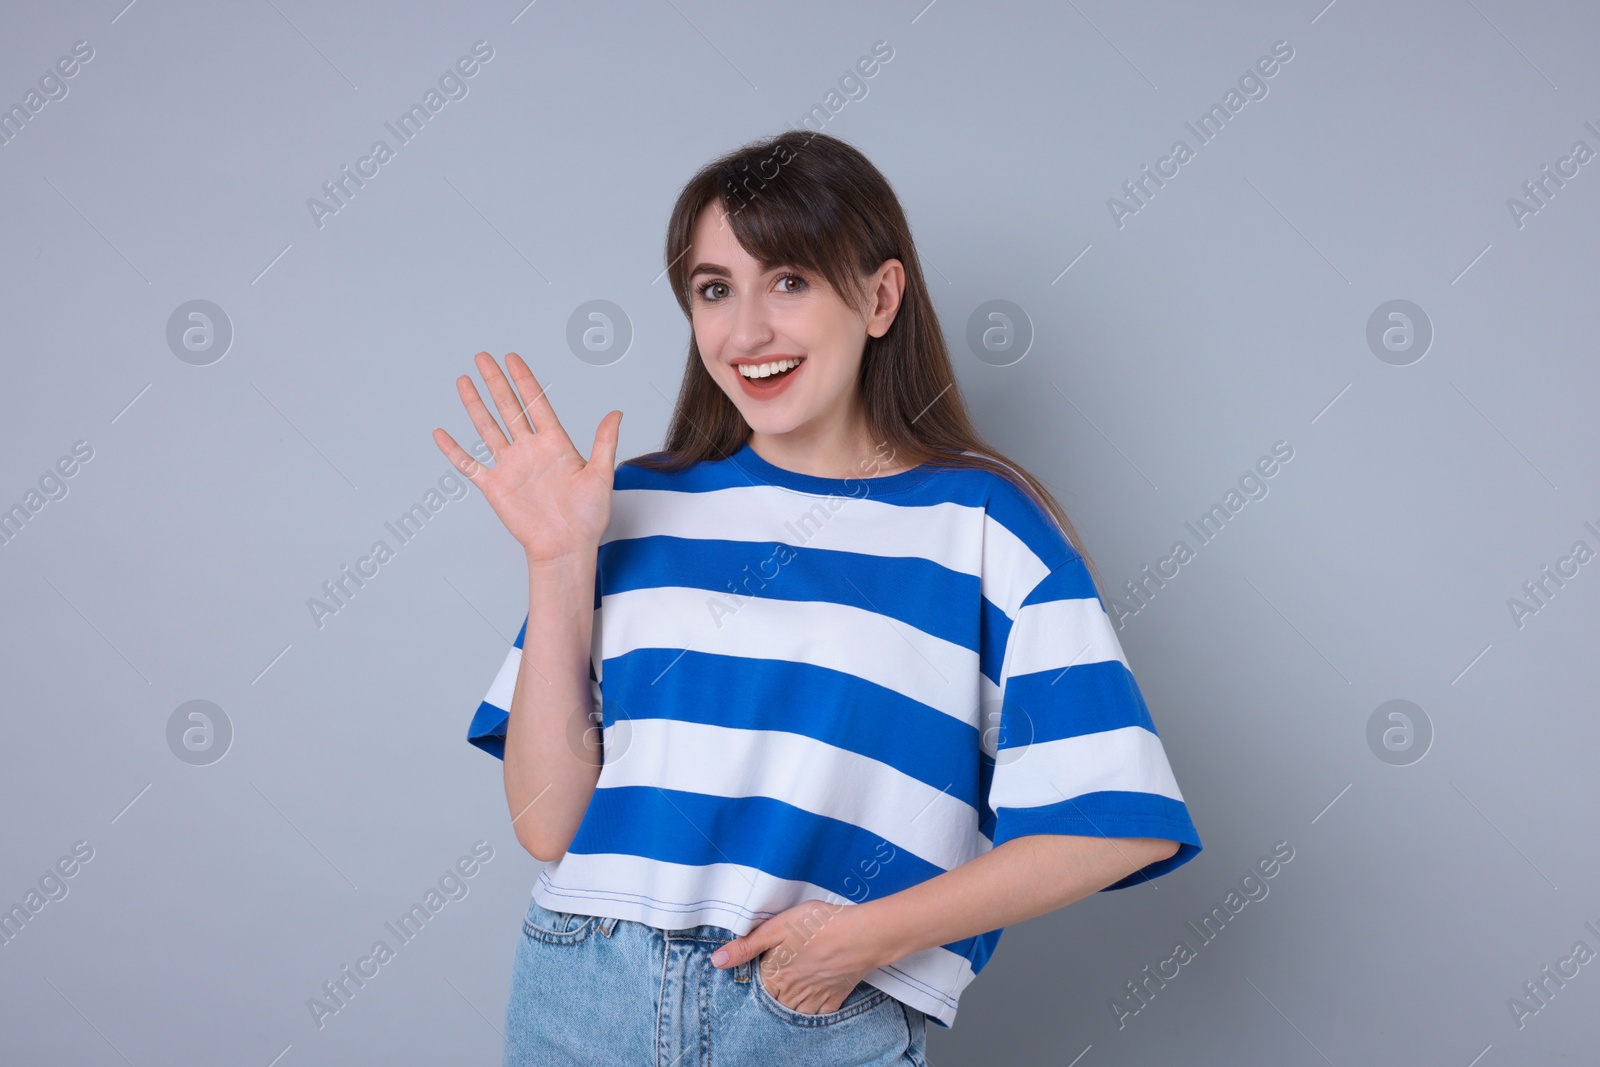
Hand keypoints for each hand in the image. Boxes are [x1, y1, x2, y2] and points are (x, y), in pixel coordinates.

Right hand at [432, 352, 620, 562]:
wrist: (567, 547)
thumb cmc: (588, 516)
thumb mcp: (601, 475)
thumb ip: (604, 443)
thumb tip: (617, 413)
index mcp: (554, 444)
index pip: (535, 403)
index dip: (524, 380)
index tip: (512, 357)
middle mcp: (529, 450)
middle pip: (508, 408)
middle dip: (495, 382)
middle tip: (483, 357)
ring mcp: (510, 467)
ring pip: (487, 428)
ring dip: (475, 405)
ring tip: (464, 381)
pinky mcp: (495, 487)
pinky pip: (470, 465)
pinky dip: (454, 450)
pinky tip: (441, 433)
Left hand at [711, 899, 878, 1014]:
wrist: (862, 934)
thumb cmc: (820, 925)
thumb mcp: (778, 927)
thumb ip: (747, 946)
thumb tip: (717, 961)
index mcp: (776, 976)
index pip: (756, 988)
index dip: (755, 978)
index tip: (760, 968)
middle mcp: (793, 992)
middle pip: (774, 1003)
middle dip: (771, 994)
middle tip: (777, 977)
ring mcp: (816, 997)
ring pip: (793, 1012)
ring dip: (788, 1005)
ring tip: (788, 990)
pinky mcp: (836, 997)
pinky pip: (818, 1015)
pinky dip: (811, 1012)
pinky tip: (810, 1001)